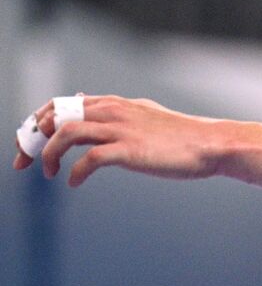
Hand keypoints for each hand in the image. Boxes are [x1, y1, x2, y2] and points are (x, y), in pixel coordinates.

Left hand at [13, 95, 226, 185]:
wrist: (211, 145)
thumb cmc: (181, 136)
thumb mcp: (142, 114)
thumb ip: (114, 110)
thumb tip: (88, 103)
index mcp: (112, 103)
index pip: (57, 105)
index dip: (35, 124)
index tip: (28, 145)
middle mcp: (112, 111)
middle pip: (54, 117)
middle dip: (32, 139)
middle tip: (25, 161)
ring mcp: (121, 130)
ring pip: (66, 133)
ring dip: (49, 154)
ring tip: (50, 172)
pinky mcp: (130, 150)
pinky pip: (89, 159)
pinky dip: (75, 172)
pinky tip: (74, 182)